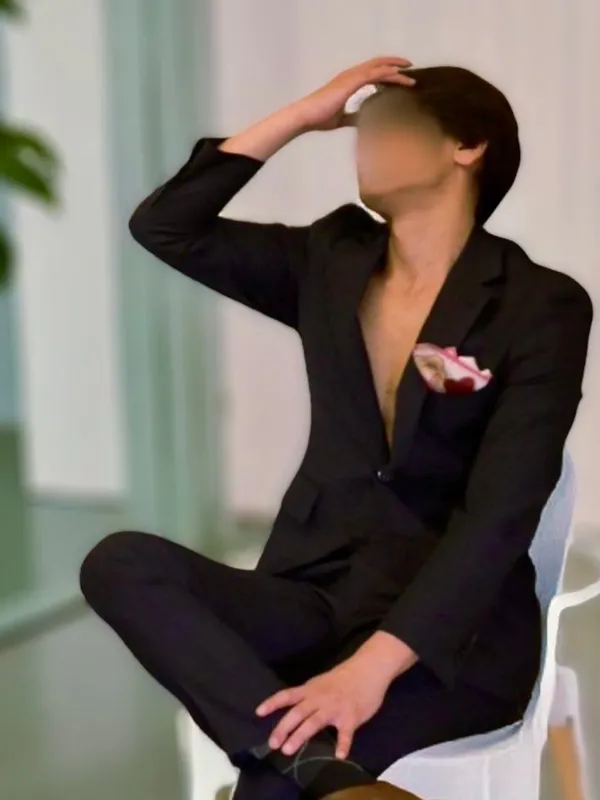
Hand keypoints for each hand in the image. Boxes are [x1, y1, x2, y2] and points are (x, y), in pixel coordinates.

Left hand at [255, 656, 388, 759]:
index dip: (273, 703)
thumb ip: (310, 696)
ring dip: (300, 736)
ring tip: (288, 750)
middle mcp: (319, 698)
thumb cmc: (345, 677)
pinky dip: (343, 744)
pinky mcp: (351, 716)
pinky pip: (346, 733)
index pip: (288, 695)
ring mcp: (335, 707)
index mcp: (311, 689)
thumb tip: (296, 710)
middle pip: (297, 712)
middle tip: (273, 743)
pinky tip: (339, 755)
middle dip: (283, 728)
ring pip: (314, 722)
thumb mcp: (322, 683)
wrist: (369, 668)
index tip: (258, 712)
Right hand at [294, 56, 416, 131]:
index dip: (385, 70)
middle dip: (394, 63)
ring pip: (379, 67)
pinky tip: (399, 77)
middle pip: (377, 63)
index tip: (399, 74)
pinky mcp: (351, 82)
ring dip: (395, 68)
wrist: (306, 116)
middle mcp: (350, 75)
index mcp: (348, 81)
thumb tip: (362, 121)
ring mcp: (351, 76)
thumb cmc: (319, 118)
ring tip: (410, 72)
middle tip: (409, 67)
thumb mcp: (341, 118)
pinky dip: (388, 74)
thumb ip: (353, 117)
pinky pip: (375, 74)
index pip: (371, 70)